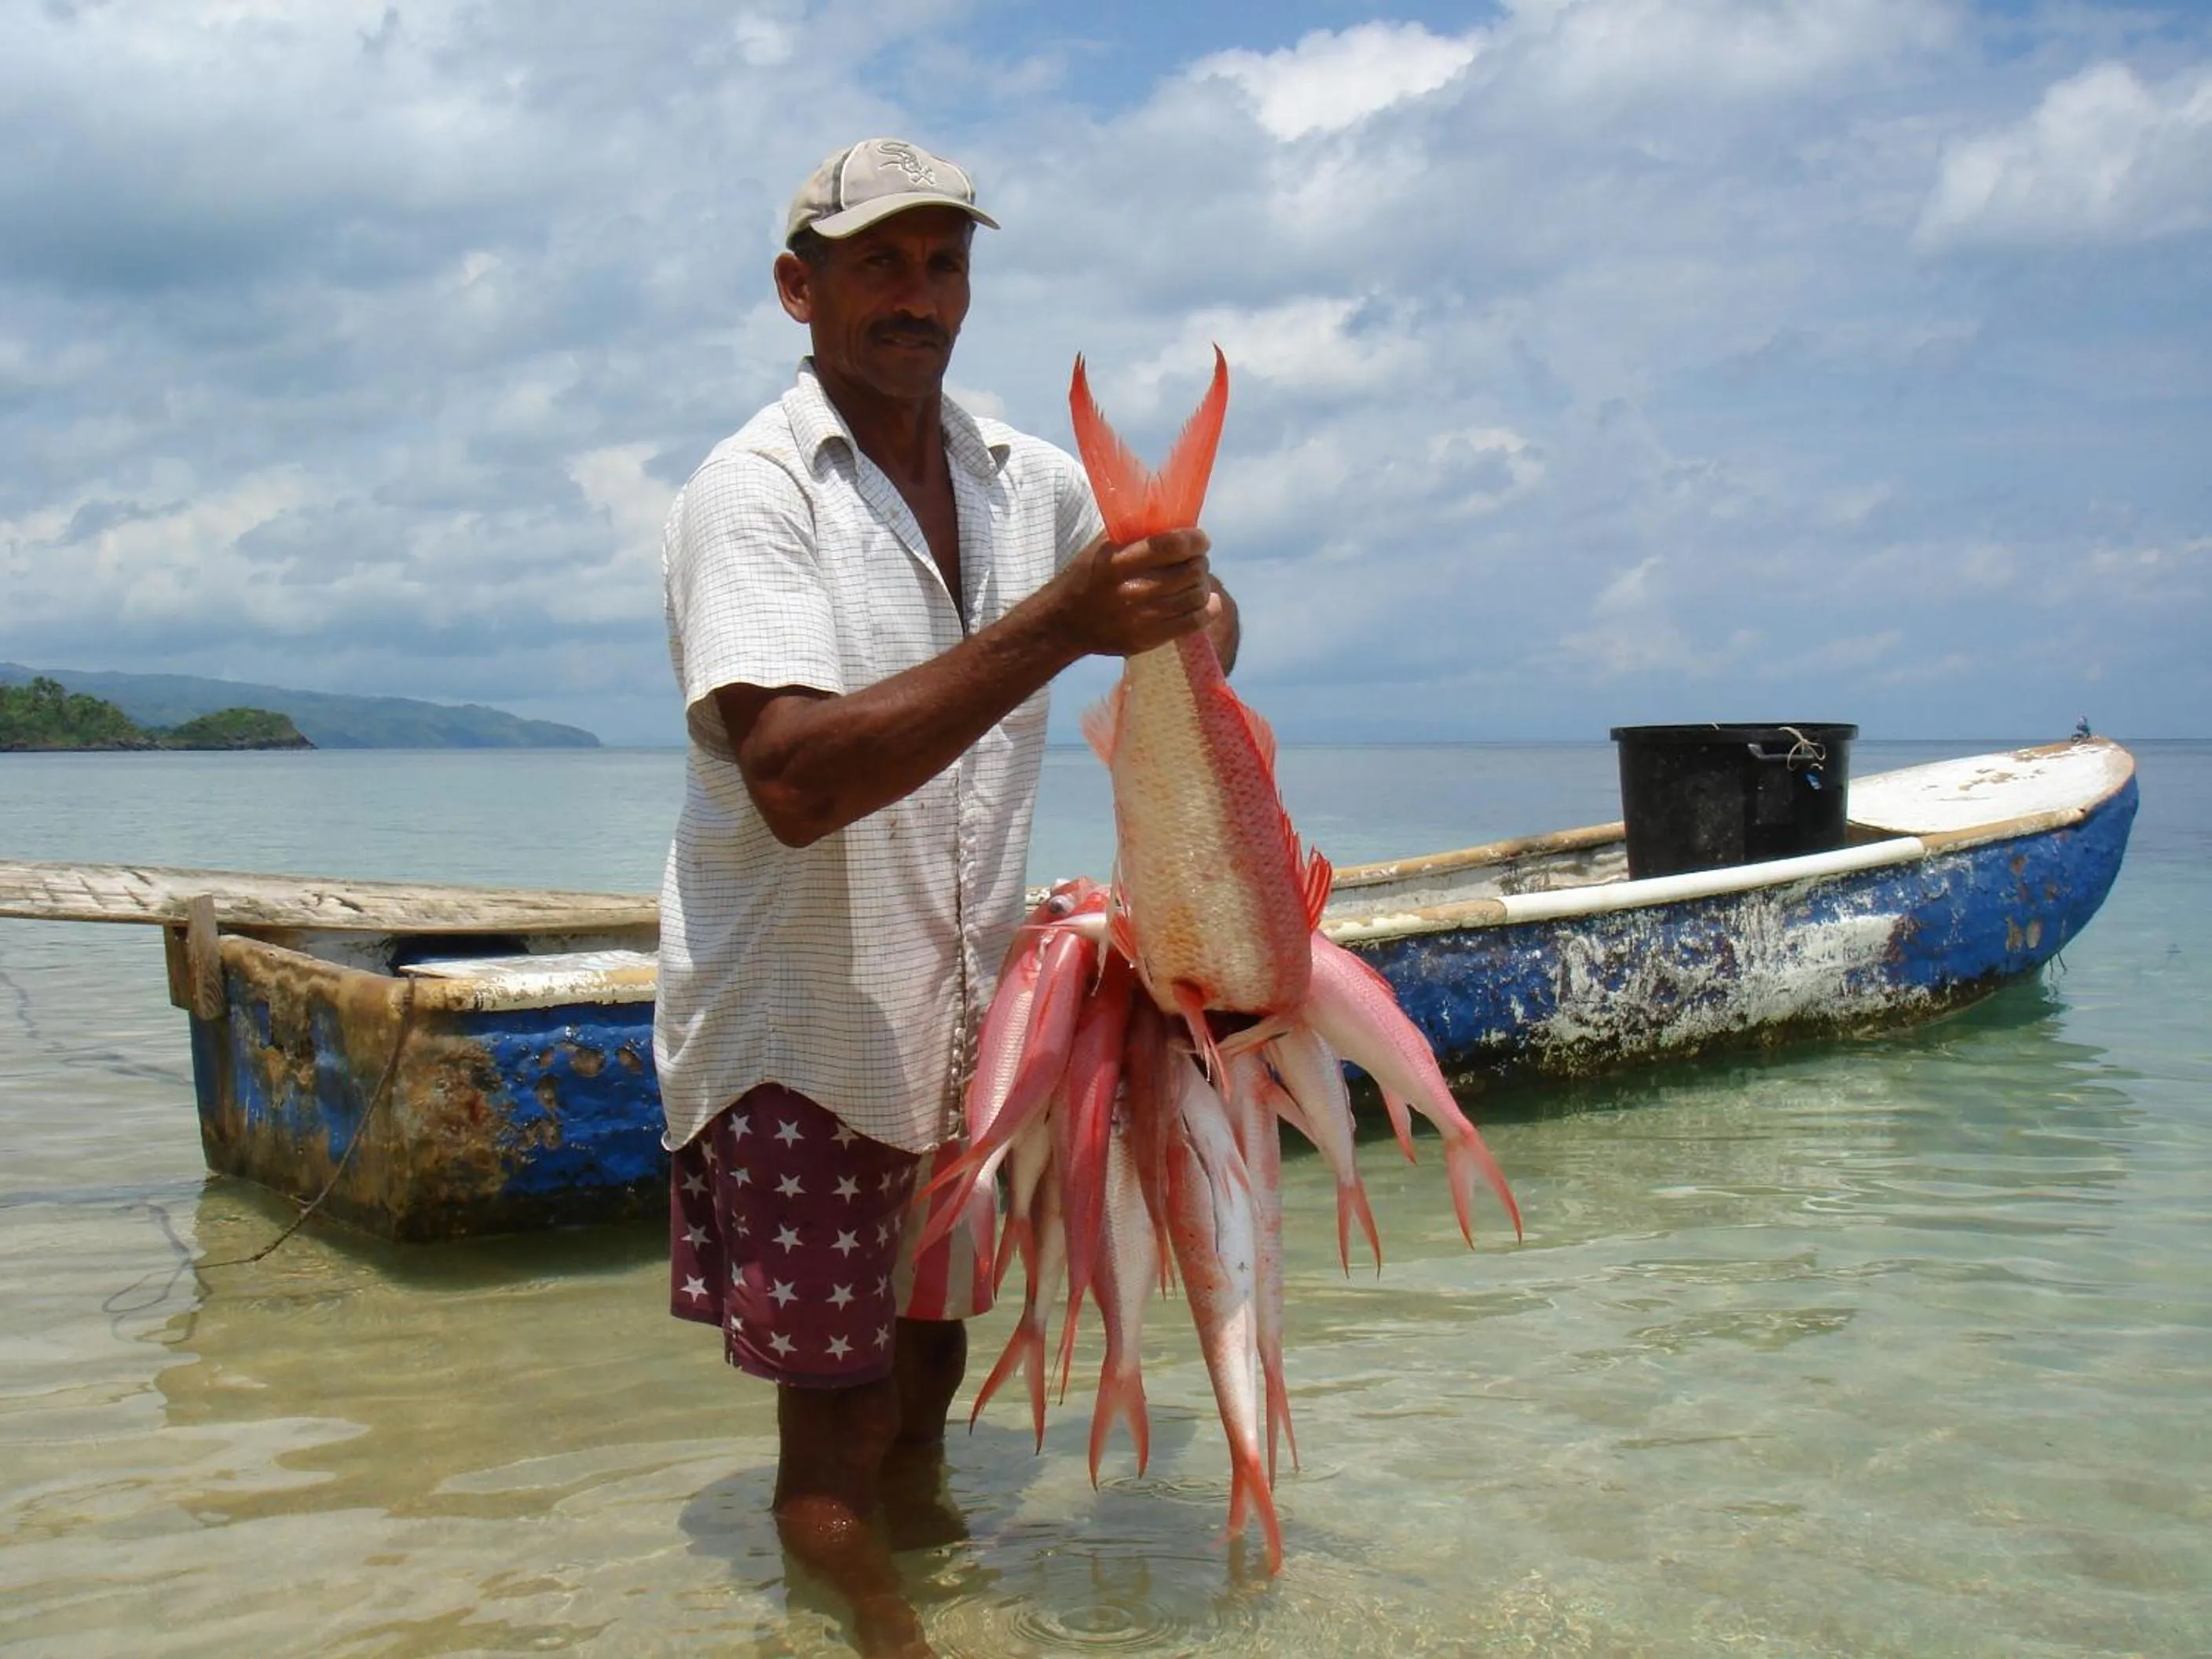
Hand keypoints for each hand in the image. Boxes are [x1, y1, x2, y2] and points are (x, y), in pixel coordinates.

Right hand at [1050, 528, 1215, 658]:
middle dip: (1200, 562)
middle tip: (1197, 560)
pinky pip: (1192, 623)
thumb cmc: (1087, 576)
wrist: (1065, 623)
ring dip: (1203, 584)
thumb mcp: (1103, 547)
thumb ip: (1137, 535)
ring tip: (1197, 579)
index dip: (1194, 540)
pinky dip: (1208, 609)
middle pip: (1188, 572)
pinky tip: (1208, 601)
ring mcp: (1140, 619)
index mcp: (1117, 562)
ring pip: (1195, 597)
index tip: (1200, 540)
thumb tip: (1178, 523)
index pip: (1170, 546)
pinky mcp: (1147, 639)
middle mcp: (1130, 591)